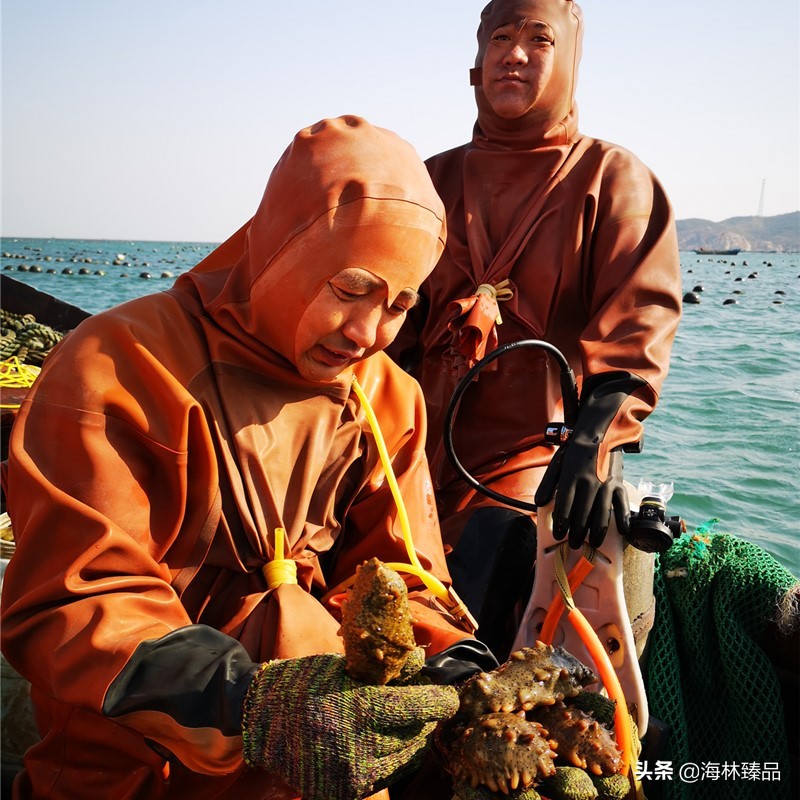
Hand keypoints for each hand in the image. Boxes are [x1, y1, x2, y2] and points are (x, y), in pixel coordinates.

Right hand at [242, 652, 458, 799]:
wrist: (261, 719)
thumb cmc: (304, 682)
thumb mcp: (344, 668)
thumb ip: (382, 671)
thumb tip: (419, 661)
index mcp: (356, 709)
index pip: (413, 707)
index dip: (437, 701)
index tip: (451, 697)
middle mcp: (355, 747)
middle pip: (412, 736)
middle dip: (424, 720)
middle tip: (428, 707)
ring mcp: (349, 775)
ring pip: (402, 760)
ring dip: (412, 740)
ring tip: (411, 724)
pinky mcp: (342, 792)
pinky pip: (383, 776)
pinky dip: (393, 759)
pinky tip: (391, 742)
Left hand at [535, 445, 628, 548]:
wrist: (599, 433)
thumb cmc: (574, 452)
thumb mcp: (557, 463)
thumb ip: (547, 483)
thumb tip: (539, 503)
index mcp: (572, 477)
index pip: (565, 504)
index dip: (562, 522)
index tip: (559, 535)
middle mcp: (589, 481)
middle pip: (582, 512)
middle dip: (577, 531)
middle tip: (573, 544)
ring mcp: (605, 483)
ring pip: (602, 512)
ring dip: (597, 530)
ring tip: (592, 543)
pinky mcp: (618, 482)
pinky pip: (622, 503)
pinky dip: (624, 518)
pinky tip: (622, 532)